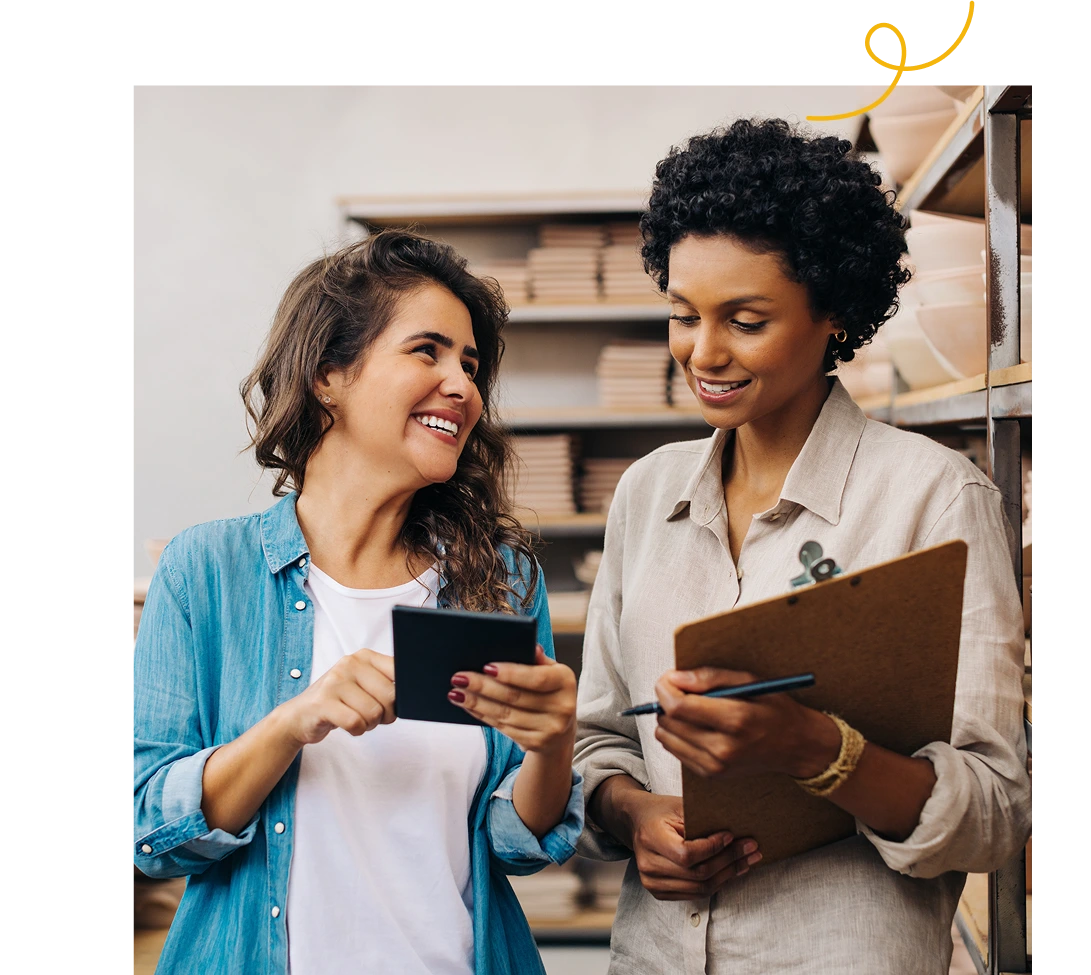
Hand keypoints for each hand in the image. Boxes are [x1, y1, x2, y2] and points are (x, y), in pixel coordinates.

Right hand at [280, 648, 396, 746]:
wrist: (300, 715)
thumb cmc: (339, 701)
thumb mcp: (363, 685)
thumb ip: (386, 684)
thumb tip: (411, 695)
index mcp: (364, 656)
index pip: (399, 672)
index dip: (400, 695)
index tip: (390, 702)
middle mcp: (349, 664)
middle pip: (389, 696)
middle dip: (386, 714)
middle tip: (372, 716)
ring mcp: (335, 682)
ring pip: (373, 712)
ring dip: (369, 724)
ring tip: (356, 718)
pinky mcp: (323, 702)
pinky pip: (356, 722)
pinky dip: (356, 730)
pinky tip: (347, 725)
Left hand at [449, 645, 575, 755]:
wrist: (560, 730)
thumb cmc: (549, 691)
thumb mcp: (550, 671)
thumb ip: (538, 660)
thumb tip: (530, 646)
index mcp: (565, 681)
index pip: (536, 678)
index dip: (510, 673)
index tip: (486, 666)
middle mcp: (562, 707)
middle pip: (515, 697)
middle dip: (483, 686)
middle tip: (459, 677)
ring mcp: (549, 729)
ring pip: (505, 714)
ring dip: (476, 703)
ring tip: (455, 692)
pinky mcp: (535, 744)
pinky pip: (503, 728)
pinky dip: (482, 716)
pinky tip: (467, 706)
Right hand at [625, 792, 759, 899]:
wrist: (636, 822)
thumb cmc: (660, 810)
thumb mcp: (677, 805)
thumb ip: (701, 818)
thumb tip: (736, 828)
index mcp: (650, 838)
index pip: (687, 854)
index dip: (713, 848)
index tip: (731, 836)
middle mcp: (648, 864)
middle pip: (698, 874)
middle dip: (729, 861)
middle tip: (751, 848)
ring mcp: (652, 882)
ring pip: (700, 888)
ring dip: (728, 875)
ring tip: (747, 861)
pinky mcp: (659, 892)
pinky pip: (695, 894)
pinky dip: (716, 883)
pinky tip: (731, 871)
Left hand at [653, 667, 838, 779]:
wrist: (797, 746)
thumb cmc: (775, 708)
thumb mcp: (750, 681)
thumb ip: (711, 677)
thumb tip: (676, 678)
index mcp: (735, 720)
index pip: (679, 707)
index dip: (665, 689)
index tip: (668, 679)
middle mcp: (723, 748)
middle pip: (669, 723)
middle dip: (665, 701)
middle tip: (679, 689)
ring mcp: (716, 766)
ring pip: (666, 738)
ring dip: (670, 719)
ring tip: (690, 708)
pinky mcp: (711, 775)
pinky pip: (676, 751)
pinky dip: (678, 735)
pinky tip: (696, 726)